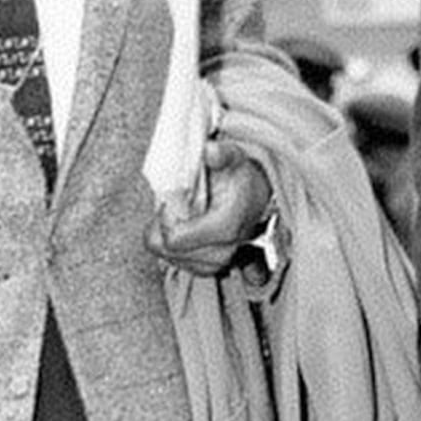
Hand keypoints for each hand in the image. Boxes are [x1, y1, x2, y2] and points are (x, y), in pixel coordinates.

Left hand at [144, 141, 271, 277]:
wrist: (256, 195)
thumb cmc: (239, 176)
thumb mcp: (232, 157)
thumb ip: (222, 154)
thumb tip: (211, 151)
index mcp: (227, 224)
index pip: (174, 238)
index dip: (164, 217)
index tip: (170, 200)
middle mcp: (225, 250)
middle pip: (170, 250)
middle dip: (165, 226)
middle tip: (174, 205)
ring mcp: (218, 263)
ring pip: (170, 258)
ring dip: (167, 236)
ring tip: (180, 216)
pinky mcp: (210, 269)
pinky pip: (176, 263)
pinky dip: (173, 246)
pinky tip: (181, 228)